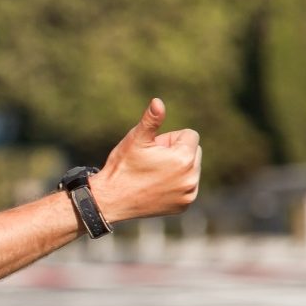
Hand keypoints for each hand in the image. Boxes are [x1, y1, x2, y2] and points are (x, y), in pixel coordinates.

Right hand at [87, 98, 201, 222]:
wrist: (111, 200)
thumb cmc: (123, 166)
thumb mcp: (136, 139)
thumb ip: (151, 119)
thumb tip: (158, 101)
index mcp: (184, 158)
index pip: (190, 135)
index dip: (169, 139)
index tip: (153, 149)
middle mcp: (191, 177)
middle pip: (194, 151)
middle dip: (176, 152)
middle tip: (152, 162)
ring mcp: (189, 193)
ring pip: (192, 169)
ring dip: (178, 167)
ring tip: (154, 174)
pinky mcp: (184, 205)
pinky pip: (188, 186)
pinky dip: (176, 184)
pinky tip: (157, 187)